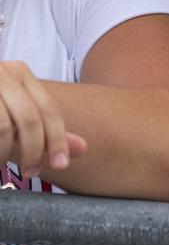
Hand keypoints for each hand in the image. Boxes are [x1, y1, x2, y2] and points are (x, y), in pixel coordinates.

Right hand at [0, 62, 86, 178]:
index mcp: (20, 73)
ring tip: (1, 163)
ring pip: (4, 128)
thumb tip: (84, 149)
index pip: (48, 108)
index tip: (60, 166)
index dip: (57, 140)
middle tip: (32, 173)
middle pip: (30, 118)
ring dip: (5, 153)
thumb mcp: (18, 118)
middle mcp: (3, 72)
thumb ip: (48, 131)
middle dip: (34, 151)